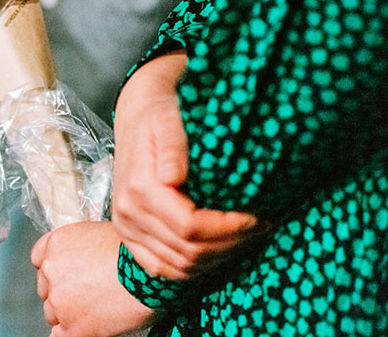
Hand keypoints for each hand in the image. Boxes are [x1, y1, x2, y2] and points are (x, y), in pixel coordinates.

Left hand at [30, 222, 154, 336]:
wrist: (149, 275)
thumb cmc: (137, 253)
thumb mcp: (104, 234)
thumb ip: (86, 249)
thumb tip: (89, 262)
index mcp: (58, 243)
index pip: (40, 259)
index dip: (56, 269)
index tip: (67, 274)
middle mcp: (52, 270)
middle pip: (47, 287)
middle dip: (63, 291)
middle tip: (87, 293)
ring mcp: (59, 300)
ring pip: (52, 312)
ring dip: (68, 313)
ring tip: (95, 309)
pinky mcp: (72, 327)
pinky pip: (58, 336)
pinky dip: (71, 332)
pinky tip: (86, 328)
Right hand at [112, 51, 263, 279]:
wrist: (136, 120)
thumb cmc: (159, 118)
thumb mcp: (169, 121)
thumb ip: (173, 147)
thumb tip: (174, 177)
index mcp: (139, 188)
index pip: (189, 227)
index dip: (227, 229)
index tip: (256, 218)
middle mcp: (128, 214)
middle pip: (187, 251)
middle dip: (230, 245)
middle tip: (260, 228)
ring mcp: (126, 229)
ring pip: (178, 266)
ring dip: (216, 259)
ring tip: (245, 239)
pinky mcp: (130, 238)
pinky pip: (162, 269)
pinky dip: (193, 268)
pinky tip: (218, 252)